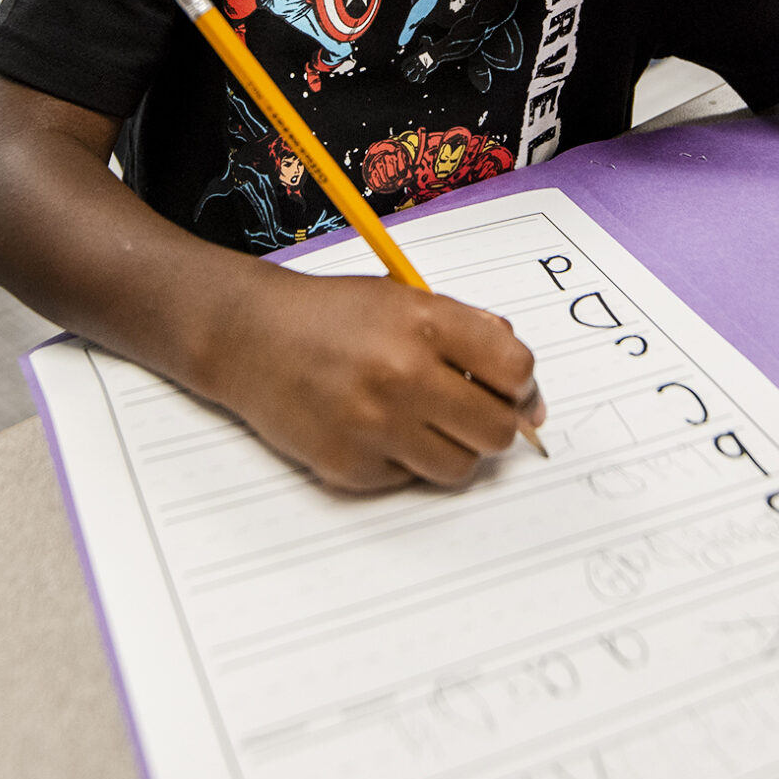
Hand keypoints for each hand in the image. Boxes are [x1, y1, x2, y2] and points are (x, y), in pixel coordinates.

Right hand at [199, 267, 541, 489]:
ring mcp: (374, 425)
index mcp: (425, 322)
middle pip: (496, 431)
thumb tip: (530, 400)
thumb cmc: (330, 316)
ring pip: (459, 467)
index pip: (516, 372)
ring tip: (417, 419)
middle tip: (465, 411)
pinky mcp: (350, 465)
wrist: (247, 337)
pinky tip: (371, 427)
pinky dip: (400, 459)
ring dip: (450, 448)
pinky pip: (408, 479)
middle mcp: (403, 374)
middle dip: (490, 423)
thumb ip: (472, 335)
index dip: (519, 385)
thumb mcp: (405, 299)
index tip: (505, 388)